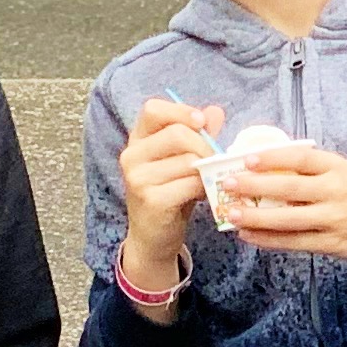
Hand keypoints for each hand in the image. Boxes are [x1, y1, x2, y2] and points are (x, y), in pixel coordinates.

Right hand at [114, 96, 222, 303]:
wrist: (152, 237)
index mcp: (137, 140)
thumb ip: (198, 135)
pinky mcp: (151, 200)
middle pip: (177, 133)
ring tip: (209, 180)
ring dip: (207, 170)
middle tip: (214, 161)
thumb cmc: (170, 194)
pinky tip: (204, 194)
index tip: (201, 123)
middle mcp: (131, 156)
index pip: (153, 109)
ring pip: (187, 160)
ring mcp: (138, 179)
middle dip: (205, 146)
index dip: (180, 111)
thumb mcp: (182, 160)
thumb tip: (215, 111)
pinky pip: (190, 184)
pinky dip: (204, 188)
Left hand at [215, 143, 346, 262]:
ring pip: (288, 220)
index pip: (301, 160)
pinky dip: (268, 240)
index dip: (273, 158)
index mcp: (338, 169)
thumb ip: (312, 169)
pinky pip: (294, 242)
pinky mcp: (330, 243)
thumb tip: (265, 163)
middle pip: (290, 189)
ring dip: (256, 218)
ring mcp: (332, 220)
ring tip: (231, 214)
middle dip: (255, 187)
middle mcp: (335, 192)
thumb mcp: (344, 171)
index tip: (247, 158)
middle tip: (228, 184)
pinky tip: (248, 236)